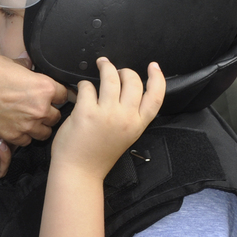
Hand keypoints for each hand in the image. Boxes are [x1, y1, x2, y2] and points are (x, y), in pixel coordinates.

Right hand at [0, 54, 67, 144]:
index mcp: (44, 87)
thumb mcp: (8, 61)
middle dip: (49, 110)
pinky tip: (18, 126)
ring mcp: (28, 125)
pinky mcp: (14, 136)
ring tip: (30, 118)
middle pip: (57, 115)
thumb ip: (24, 65)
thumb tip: (27, 62)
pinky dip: (25, 135)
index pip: (64, 94)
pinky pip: (28, 140)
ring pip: (46, 131)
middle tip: (38, 104)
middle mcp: (40, 108)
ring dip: (40, 125)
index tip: (51, 92)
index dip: (57, 92)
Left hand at [51, 58, 164, 182]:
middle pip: (133, 82)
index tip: (154, 67)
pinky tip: (81, 89)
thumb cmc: (98, 155)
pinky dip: (84, 84)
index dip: (157, 78)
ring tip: (102, 64)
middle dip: (125, 70)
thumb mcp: (125, 136)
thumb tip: (125, 91)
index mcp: (137, 125)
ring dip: (106, 67)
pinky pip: (87, 86)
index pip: (155, 97)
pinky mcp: (86, 112)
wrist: (79, 172)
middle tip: (116, 69)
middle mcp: (125, 118)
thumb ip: (129, 116)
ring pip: (111, 78)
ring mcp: (106, 114)